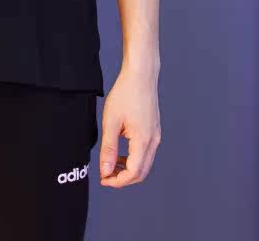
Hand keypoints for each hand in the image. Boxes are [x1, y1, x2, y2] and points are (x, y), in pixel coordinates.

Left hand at [98, 62, 160, 186]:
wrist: (140, 75)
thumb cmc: (125, 94)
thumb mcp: (111, 121)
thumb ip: (108, 148)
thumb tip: (106, 170)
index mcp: (143, 141)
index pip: (133, 173)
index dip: (117, 181)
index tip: (103, 179)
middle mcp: (153, 141)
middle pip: (141, 173)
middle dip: (123, 178)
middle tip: (105, 175)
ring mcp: (155, 136)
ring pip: (144, 164)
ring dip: (128, 169)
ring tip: (110, 164)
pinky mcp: (154, 131)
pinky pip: (145, 153)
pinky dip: (133, 159)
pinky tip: (120, 152)